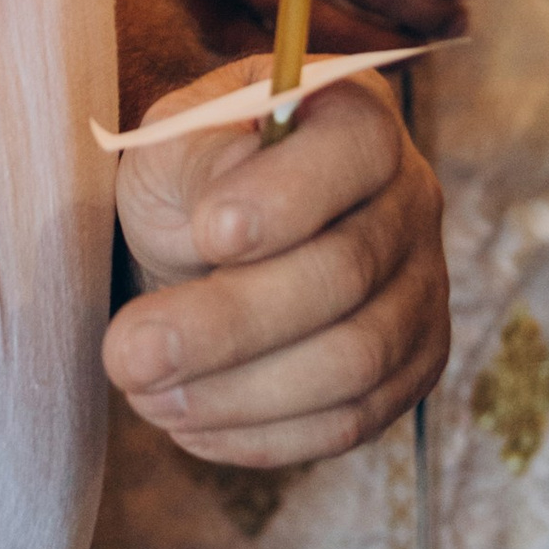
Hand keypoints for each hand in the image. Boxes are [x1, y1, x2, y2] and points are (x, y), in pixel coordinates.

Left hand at [106, 68, 448, 469]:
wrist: (209, 241)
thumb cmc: (191, 180)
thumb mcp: (171, 144)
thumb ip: (196, 160)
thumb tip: (224, 219)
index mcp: (356, 115)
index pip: (352, 151)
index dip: (285, 197)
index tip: (205, 233)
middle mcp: (410, 198)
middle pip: (345, 274)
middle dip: (228, 323)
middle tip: (128, 353)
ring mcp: (421, 287)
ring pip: (353, 361)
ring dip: (238, 391)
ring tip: (145, 390)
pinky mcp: (411, 366)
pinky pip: (352, 419)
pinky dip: (263, 434)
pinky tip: (189, 424)